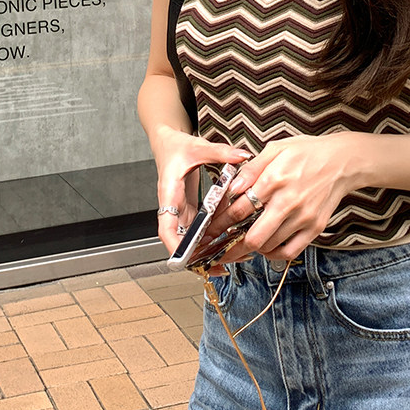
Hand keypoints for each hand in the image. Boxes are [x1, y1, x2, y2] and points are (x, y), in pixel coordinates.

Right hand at [154, 127, 251, 255]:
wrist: (167, 143)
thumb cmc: (176, 147)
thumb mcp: (198, 147)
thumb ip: (220, 152)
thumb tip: (242, 155)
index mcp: (169, 195)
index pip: (166, 228)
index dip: (176, 246)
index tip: (188, 258)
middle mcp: (174, 208)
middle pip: (181, 242)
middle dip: (199, 257)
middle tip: (221, 265)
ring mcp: (182, 212)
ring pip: (192, 239)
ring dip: (208, 250)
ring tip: (232, 256)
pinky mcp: (190, 211)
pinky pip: (200, 229)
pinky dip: (214, 236)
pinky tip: (230, 238)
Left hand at [204, 132, 361, 263]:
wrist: (342, 161)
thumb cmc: (308, 153)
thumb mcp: (276, 149)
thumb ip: (251, 168)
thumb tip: (233, 186)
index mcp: (275, 178)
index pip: (240, 209)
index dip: (222, 222)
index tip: (214, 228)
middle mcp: (289, 201)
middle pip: (254, 237)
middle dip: (233, 245)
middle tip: (224, 245)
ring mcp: (303, 217)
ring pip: (269, 247)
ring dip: (253, 247)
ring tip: (245, 241)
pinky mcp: (315, 228)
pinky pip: (290, 252)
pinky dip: (274, 254)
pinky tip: (267, 246)